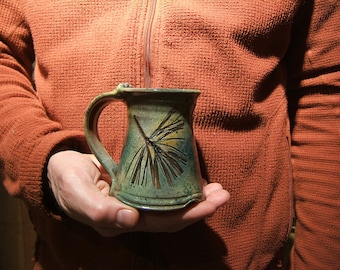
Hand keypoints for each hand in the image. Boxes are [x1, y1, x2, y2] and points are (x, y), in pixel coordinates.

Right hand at [47, 150, 229, 236]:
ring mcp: (135, 202)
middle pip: (171, 217)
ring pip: (170, 206)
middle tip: (223, 194)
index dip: (187, 216)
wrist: (61, 169)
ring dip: (195, 198)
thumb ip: (97, 209)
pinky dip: (181, 188)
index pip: (160, 223)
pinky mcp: (136, 188)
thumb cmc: (66, 180)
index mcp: (118, 221)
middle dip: (199, 207)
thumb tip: (130, 220)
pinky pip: (163, 192)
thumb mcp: (76, 192)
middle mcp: (131, 216)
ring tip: (218, 189)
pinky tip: (196, 181)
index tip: (210, 203)